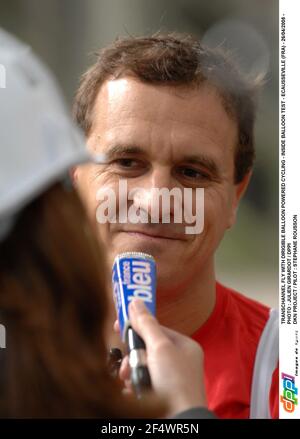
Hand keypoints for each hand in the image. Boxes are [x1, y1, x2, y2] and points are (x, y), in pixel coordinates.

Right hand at [119, 299, 206, 416]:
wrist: (178, 420)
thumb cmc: (175, 382)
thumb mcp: (160, 347)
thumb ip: (146, 324)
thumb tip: (135, 301)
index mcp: (184, 347)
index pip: (156, 329)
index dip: (137, 327)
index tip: (118, 325)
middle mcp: (179, 362)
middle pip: (146, 349)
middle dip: (133, 355)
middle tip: (127, 363)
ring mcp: (170, 381)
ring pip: (142, 367)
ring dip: (131, 371)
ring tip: (129, 379)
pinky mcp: (160, 397)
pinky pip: (141, 383)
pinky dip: (133, 386)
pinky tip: (129, 390)